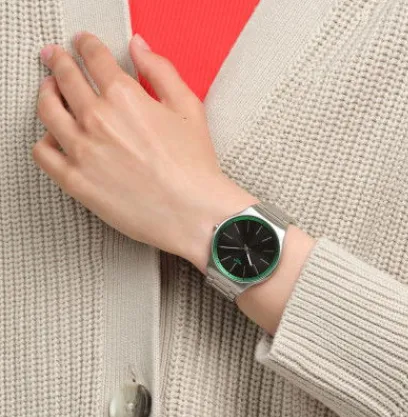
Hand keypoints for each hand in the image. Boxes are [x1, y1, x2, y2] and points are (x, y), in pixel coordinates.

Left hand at [33, 32, 257, 272]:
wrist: (193, 213)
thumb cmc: (195, 166)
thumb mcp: (188, 107)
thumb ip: (161, 71)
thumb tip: (138, 47)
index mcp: (124, 96)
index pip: (92, 56)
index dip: (85, 44)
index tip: (82, 44)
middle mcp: (97, 118)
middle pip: (63, 77)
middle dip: (58, 61)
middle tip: (55, 58)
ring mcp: (82, 150)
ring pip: (46, 110)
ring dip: (46, 94)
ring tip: (51, 94)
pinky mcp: (75, 181)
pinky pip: (42, 152)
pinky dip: (44, 139)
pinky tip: (56, 138)